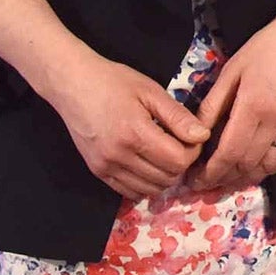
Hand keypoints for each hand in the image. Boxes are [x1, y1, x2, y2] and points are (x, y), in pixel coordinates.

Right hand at [51, 54, 210, 200]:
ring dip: (164, 176)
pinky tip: (148, 164)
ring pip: (149, 189)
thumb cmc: (114, 82)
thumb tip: (202, 135)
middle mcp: (118, 156)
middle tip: (180, 144)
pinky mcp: (97, 172)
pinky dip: (145, 183)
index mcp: (134, 133)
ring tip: (164, 153)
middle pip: (166, 178)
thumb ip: (177, 116)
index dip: (193, 151)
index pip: (178, 161)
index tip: (193, 137)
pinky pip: (129, 192)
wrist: (73, 85)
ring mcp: (105, 167)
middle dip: (181, 164)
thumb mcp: (151, 91)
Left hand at [191, 10, 275, 191]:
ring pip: (270, 165)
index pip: (230, 152)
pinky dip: (272, 167)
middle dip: (225, 178)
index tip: (196, 180)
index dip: (212, 172)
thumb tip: (196, 134)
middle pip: (248, 163)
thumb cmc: (268, 46)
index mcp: (254, 105)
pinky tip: (260, 167)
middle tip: (208, 182)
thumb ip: (213, 104)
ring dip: (248, 177)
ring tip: (231, 179)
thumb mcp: (232, 69)